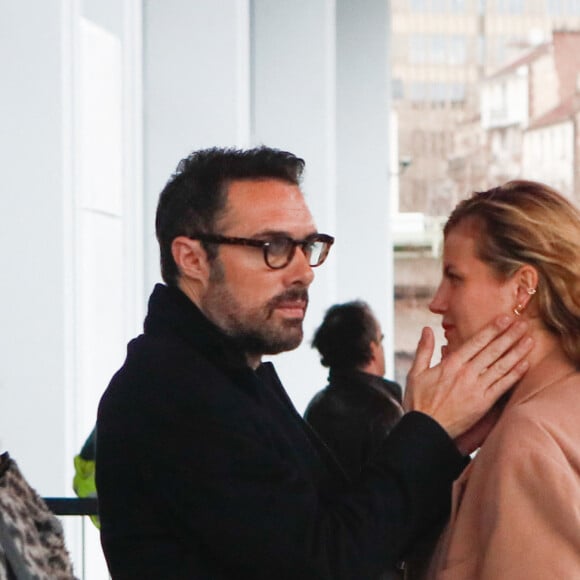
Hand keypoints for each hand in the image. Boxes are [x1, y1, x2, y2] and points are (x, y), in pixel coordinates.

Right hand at [403, 315, 532, 441]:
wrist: (426, 429)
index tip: (504, 318)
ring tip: (529, 340)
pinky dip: (515, 374)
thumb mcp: (415, 372)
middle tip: (523, 323)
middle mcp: (466, 373)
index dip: (491, 329)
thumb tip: (427, 329)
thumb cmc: (418, 402)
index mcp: (451, 364)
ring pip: (501, 366)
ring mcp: (477, 388)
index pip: (475, 342)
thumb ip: (424, 349)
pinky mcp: (483, 403)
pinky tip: (525, 365)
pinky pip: (503, 386)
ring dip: (516, 352)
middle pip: (492, 351)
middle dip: (508, 336)